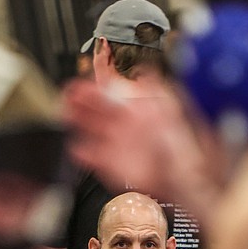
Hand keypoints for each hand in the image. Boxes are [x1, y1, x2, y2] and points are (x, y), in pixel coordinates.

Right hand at [63, 75, 221, 206]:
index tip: (80, 82)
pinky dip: (83, 154)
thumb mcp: (171, 111)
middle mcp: (124, 126)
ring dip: (77, 121)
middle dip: (79, 101)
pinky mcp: (113, 165)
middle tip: (66, 95)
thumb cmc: (181, 144)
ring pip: (91, 130)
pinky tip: (76, 149)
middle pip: (95, 110)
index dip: (94, 86)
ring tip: (64, 114)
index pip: (110, 94)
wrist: (182, 176)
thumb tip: (146, 72)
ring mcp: (117, 145)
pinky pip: (93, 158)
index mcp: (136, 110)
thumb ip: (157, 91)